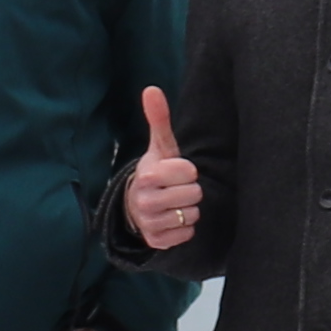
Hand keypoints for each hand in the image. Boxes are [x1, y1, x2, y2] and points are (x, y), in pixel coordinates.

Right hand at [121, 86, 201, 251]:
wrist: (137, 205)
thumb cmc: (157, 172)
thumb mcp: (160, 147)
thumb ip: (158, 119)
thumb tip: (152, 89)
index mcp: (147, 175)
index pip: (190, 172)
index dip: (188, 171)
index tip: (177, 171)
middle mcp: (145, 200)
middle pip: (194, 194)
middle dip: (190, 191)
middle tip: (176, 188)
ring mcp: (149, 223)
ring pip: (192, 214)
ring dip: (188, 209)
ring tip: (174, 203)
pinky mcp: (156, 241)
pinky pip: (187, 234)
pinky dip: (184, 227)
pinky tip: (172, 219)